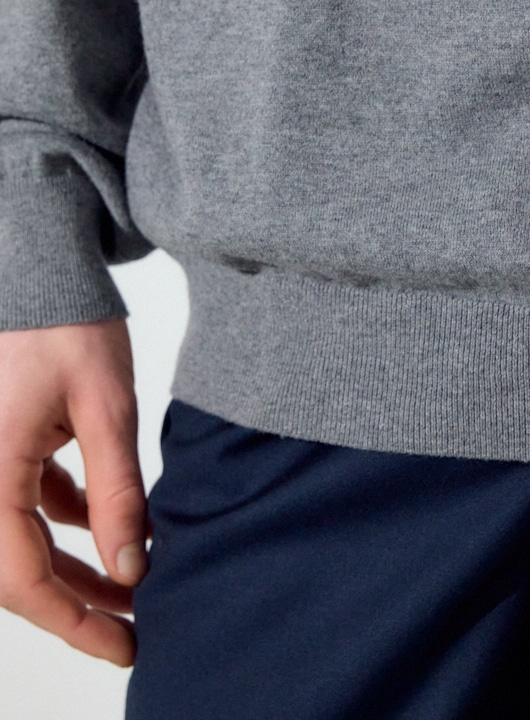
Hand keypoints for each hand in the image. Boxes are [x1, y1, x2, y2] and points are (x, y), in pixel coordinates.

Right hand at [0, 318, 151, 666]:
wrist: (38, 265)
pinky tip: (106, 526)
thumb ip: (117, 491)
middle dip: (75, 603)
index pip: (22, 577)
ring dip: (69, 566)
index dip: (74, 622)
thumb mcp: (106, 409)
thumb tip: (130, 567)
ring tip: (129, 584)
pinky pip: (20, 502)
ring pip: (19, 539)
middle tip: (133, 627)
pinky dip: (60, 521)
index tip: (124, 645)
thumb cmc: (67, 323)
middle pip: (15, 568)